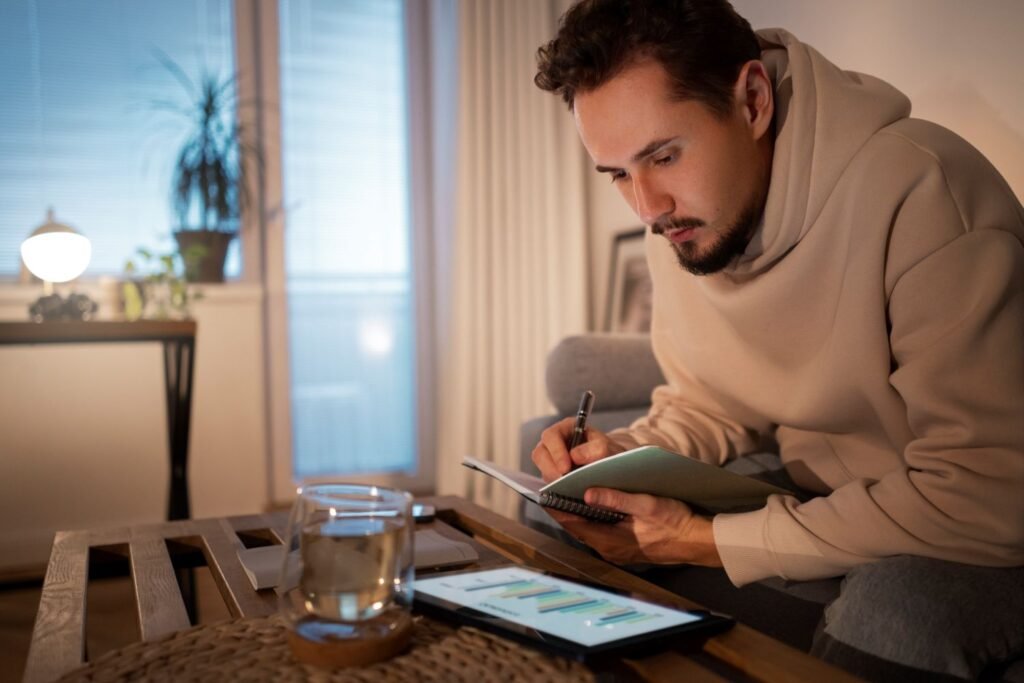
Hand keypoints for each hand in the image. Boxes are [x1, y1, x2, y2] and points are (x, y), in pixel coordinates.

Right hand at [531, 418, 625, 481]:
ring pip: (542, 470)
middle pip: (540, 454)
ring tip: (566, 488)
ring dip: (552, 480)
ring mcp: (551, 460)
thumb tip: (575, 456)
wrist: (612, 467)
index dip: (556, 451)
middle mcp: (554, 444)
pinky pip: (547, 483)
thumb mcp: (607, 447)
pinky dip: (555, 489)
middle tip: (563, 481)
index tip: (565, 468)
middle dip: (550, 469)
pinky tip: (567, 494)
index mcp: (565, 429)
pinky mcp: (553, 476)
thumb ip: (596, 448)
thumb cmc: (608, 452)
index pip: (551, 436)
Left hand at [547, 488, 722, 566]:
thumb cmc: (675, 522)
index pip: (572, 523)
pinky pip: (599, 532)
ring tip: (568, 492)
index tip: (543, 492)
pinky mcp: (624, 548)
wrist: (697, 541)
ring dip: (578, 513)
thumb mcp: (646, 504)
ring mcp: (617, 551)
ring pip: (587, 530)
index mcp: (610, 540)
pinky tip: (593, 505)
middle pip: (577, 527)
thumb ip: (616, 499)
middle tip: (554, 487)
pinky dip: (592, 519)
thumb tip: (588, 494)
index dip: (556, 508)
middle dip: (564, 508)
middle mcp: (609, 549)